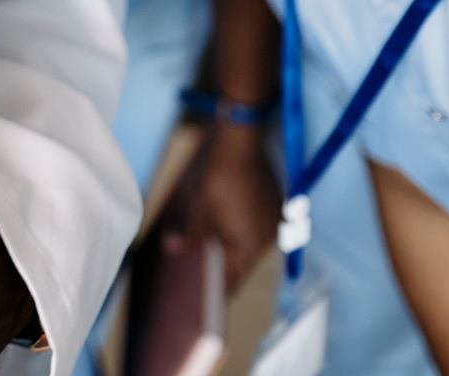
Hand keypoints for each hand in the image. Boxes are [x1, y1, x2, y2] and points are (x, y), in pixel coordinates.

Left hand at [161, 120, 280, 284]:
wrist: (240, 143)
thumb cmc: (217, 180)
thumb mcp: (199, 211)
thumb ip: (190, 236)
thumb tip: (172, 249)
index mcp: (250, 246)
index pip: (233, 279)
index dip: (218, 291)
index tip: (209, 305)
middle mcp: (268, 239)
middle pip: (243, 262)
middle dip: (224, 265)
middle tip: (205, 273)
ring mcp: (275, 222)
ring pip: (250, 243)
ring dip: (234, 244)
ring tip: (214, 245)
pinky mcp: (276, 206)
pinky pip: (258, 226)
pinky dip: (244, 228)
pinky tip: (230, 222)